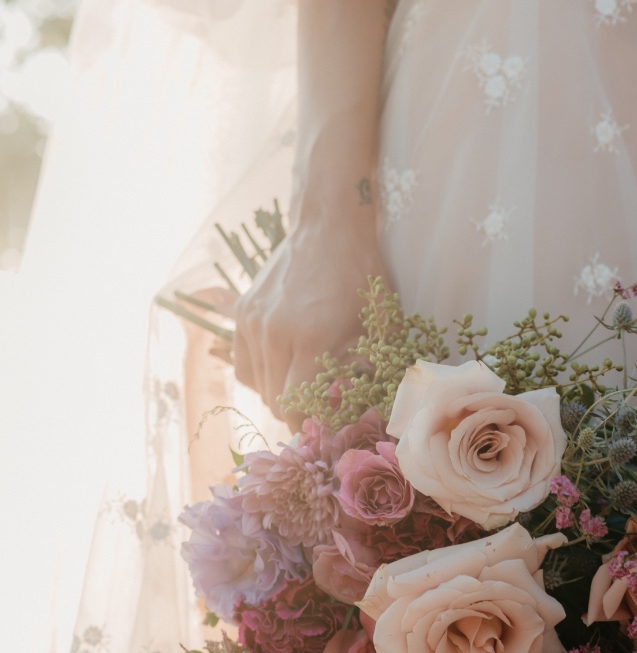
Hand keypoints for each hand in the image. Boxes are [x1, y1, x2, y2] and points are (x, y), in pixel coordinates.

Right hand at [232, 206, 385, 417]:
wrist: (328, 226)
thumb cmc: (362, 278)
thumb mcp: (380, 327)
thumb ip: (371, 372)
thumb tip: (362, 413)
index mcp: (311, 338)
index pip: (296, 407)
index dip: (311, 425)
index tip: (328, 425)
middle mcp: (274, 333)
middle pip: (274, 401)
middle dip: (298, 413)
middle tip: (320, 409)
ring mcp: (252, 322)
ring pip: (256, 386)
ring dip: (279, 394)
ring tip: (303, 385)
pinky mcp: (241, 314)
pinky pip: (243, 364)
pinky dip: (261, 375)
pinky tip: (282, 367)